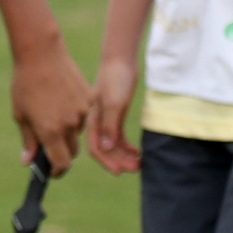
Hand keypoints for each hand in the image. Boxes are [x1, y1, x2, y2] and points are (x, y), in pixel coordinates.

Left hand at [10, 42, 92, 175]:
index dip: (57, 171)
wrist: (41, 54)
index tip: (52, 172)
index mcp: (51, 131)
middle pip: (72, 150)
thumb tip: (28, 161)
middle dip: (62, 151)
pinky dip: (74, 115)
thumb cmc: (25, 84)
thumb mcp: (20, 114)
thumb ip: (28, 140)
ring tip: (52, 112)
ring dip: (68, 131)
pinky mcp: (90, 100)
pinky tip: (61, 99)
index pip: (61, 163)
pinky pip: (84, 116)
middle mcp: (70, 125)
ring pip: (78, 132)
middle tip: (48, 143)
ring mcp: (83, 112)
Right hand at [86, 57, 141, 175]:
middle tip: (135, 169)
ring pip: (113, 145)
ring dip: (124, 156)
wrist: (120, 61)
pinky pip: (119, 137)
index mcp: (93, 121)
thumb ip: (109, 125)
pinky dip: (127, 146)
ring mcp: (106, 120)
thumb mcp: (114, 103)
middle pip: (106, 149)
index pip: (97, 148)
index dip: (107, 161)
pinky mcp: (115, 115)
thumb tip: (107, 148)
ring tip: (139, 164)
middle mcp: (97, 123)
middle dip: (118, 161)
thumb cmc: (115, 79)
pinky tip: (137, 153)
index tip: (120, 172)